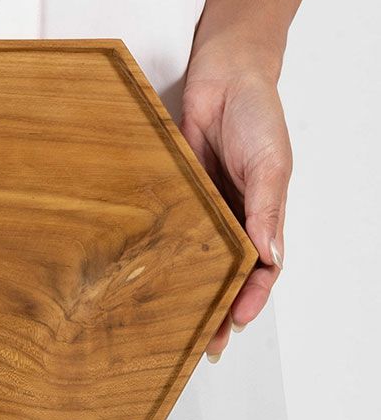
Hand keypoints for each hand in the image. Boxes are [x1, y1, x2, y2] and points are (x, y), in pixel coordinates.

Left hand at [180, 58, 290, 361]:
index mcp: (262, 217)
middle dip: (216, 308)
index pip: (260, 271)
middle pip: (225, 274)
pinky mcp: (176, 196)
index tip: (234, 325)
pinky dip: (163, 255)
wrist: (224, 77)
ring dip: (188, 290)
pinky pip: (169, 230)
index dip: (249, 299)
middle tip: (201, 342)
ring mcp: (203, 210)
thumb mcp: (271, 165)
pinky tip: (149, 277)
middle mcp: (232, 220)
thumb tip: (269, 256)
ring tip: (173, 321)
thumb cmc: (257, 116)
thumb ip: (266, 210)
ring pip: (196, 260)